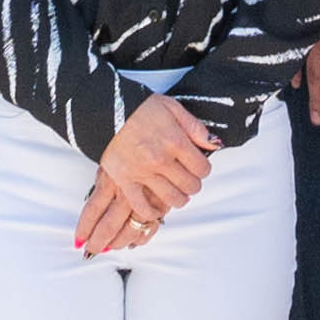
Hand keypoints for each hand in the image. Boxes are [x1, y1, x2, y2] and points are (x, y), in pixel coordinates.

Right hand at [73, 96, 215, 254]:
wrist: (106, 110)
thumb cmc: (139, 108)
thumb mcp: (172, 107)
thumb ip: (195, 127)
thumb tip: (213, 145)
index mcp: (175, 141)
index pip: (202, 169)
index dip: (203, 170)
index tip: (197, 167)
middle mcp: (160, 160)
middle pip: (190, 186)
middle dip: (192, 184)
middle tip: (186, 179)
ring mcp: (142, 173)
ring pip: (172, 199)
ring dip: (178, 198)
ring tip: (175, 192)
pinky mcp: (124, 181)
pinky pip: (142, 207)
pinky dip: (152, 212)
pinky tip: (156, 207)